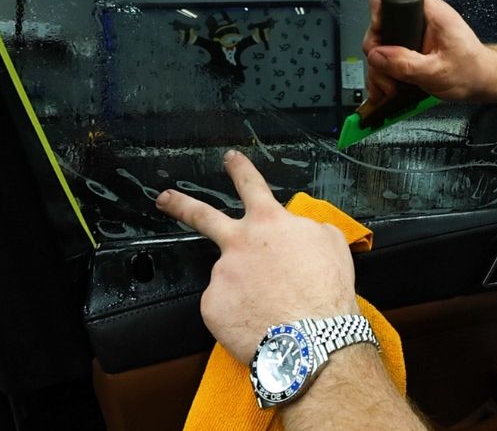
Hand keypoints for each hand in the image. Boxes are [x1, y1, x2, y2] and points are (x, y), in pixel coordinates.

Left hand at [155, 151, 358, 362]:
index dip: (240, 169)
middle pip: (202, 216)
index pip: (252, 186)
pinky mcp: (211, 305)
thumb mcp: (331, 243)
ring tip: (271, 310)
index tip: (230, 159)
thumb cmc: (327, 291)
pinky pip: (224, 308)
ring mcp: (220, 274)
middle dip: (180, 204)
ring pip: (229, 279)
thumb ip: (308, 230)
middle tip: (164, 198)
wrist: (312, 338)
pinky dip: (239, 315)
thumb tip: (299, 232)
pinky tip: (258, 323)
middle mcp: (238, 243)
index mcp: (270, 223)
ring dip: (244, 291)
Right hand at [361, 0, 496, 111]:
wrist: (485, 81)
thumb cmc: (471, 72)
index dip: (382, 3)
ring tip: (389, 87)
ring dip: (380, 64)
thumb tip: (376, 55)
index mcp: (433, 13)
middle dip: (376, 46)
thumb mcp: (437, 72)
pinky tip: (389, 85)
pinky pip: (391, 51)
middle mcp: (423, 18)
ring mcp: (417, 31)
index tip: (379, 29)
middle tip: (382, 68)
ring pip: (384, 40)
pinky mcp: (414, 45)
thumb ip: (406, 64)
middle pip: (384, 19)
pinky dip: (386, 69)